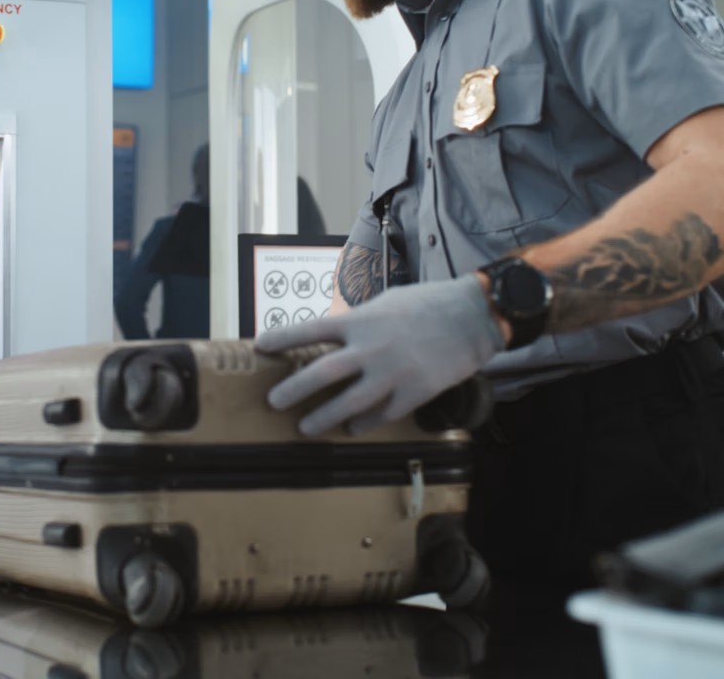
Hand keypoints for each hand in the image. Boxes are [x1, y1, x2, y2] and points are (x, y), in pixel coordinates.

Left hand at [255, 274, 505, 435]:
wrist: (472, 316)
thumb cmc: (426, 304)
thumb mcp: (384, 304)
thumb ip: (357, 323)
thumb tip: (330, 337)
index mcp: (361, 320)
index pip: (311, 328)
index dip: (282, 337)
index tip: (260, 347)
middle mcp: (371, 347)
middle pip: (322, 372)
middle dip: (292, 389)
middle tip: (272, 402)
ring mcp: (393, 372)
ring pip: (349, 403)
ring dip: (323, 417)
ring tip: (304, 428)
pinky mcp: (415, 392)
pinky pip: (383, 414)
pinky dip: (366, 423)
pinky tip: (353, 428)